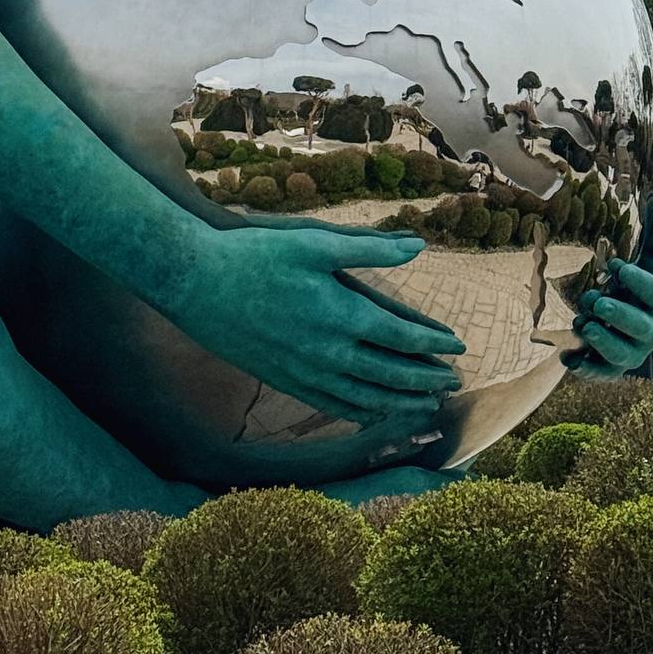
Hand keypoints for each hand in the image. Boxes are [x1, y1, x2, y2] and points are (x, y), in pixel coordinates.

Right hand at [171, 219, 466, 429]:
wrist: (195, 282)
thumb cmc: (255, 254)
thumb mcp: (314, 241)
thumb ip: (370, 248)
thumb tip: (417, 246)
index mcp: (343, 314)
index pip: (403, 338)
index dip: (434, 345)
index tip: (456, 347)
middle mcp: (329, 352)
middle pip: (391, 374)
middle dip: (426, 380)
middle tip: (452, 383)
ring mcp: (305, 372)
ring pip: (365, 397)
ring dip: (400, 402)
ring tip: (424, 404)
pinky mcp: (284, 380)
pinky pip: (332, 405)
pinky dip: (361, 411)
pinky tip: (373, 412)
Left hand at [568, 200, 652, 375]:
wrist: (634, 315)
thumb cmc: (644, 280)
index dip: (638, 282)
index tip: (615, 264)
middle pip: (642, 328)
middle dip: (620, 316)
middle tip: (596, 301)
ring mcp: (634, 350)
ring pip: (623, 354)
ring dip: (603, 341)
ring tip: (582, 324)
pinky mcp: (613, 366)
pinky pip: (602, 373)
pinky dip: (586, 369)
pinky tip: (567, 359)